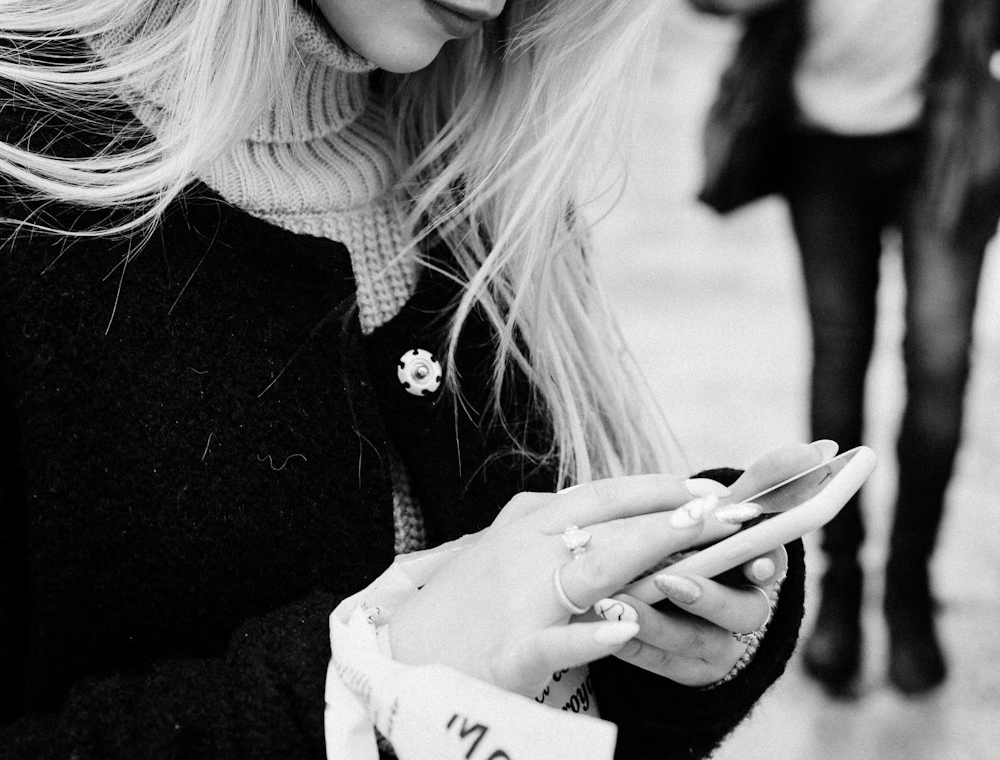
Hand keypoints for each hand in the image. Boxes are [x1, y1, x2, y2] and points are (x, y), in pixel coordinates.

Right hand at [387, 474, 757, 696]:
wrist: (397, 656)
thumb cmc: (458, 604)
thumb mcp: (500, 546)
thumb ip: (548, 525)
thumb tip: (601, 508)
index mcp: (526, 522)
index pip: (602, 495)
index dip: (657, 490)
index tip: (706, 490)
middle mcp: (524, 550)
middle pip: (608, 523)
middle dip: (670, 515)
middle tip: (724, 511)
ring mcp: (518, 600)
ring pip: (594, 569)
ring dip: (648, 554)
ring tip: (695, 548)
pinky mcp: (510, 653)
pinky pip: (558, 641)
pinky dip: (591, 633)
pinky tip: (625, 626)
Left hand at [590, 439, 831, 686]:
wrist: (663, 597)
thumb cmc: (698, 538)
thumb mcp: (717, 511)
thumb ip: (760, 482)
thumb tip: (817, 448)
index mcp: (756, 565)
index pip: (772, 564)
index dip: (764, 564)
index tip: (752, 560)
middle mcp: (743, 609)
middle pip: (743, 612)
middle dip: (709, 597)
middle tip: (670, 580)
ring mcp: (717, 644)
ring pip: (697, 641)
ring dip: (660, 622)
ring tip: (620, 601)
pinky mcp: (685, 670)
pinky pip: (661, 662)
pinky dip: (635, 642)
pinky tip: (609, 623)